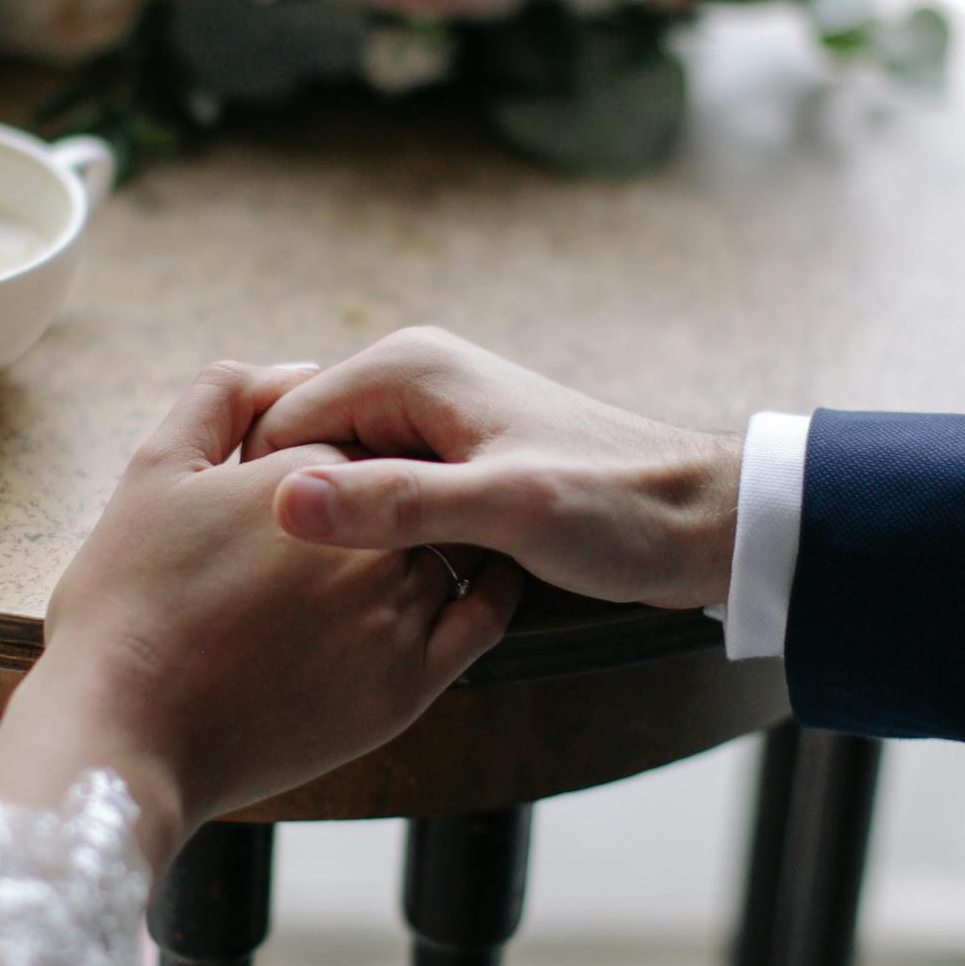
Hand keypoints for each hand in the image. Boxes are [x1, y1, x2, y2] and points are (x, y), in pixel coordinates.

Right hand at [0, 360, 521, 866]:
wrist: (125, 734)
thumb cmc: (126, 602)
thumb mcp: (156, 469)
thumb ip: (222, 397)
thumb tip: (293, 368)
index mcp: (314, 473)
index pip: (345, 442)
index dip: (316, 470)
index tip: (284, 503)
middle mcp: (373, 535)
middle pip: (402, 491)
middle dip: (379, 506)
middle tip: (325, 544)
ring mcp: (398, 609)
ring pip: (447, 548)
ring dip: (433, 542)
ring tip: (385, 566)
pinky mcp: (410, 683)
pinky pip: (480, 619)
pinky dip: (488, 590)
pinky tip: (471, 583)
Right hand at [242, 328, 740, 611]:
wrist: (703, 519)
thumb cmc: (617, 508)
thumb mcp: (503, 511)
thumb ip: (394, 504)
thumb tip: (286, 500)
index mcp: (407, 369)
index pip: (280, 424)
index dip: (263, 495)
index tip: (262, 567)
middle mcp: (412, 381)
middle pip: (304, 450)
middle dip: (297, 514)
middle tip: (295, 592)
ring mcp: (432, 421)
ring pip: (340, 479)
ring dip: (337, 531)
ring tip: (333, 596)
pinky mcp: (454, 460)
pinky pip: (381, 495)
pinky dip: (375, 536)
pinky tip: (381, 584)